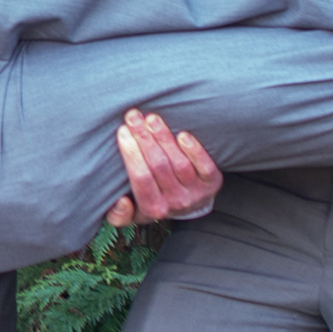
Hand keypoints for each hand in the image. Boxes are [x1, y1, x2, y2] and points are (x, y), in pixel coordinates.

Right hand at [101, 108, 222, 226]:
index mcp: (153, 209)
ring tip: (152, 118)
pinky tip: (182, 134)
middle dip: (143, 137)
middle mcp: (176, 203)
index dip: (131, 153)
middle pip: (158, 165)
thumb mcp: (133, 214)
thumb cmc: (154, 201)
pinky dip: (194, 149)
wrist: (188, 208)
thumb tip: (122, 202)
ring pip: (179, 162)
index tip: (122, 131)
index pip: (140, 178)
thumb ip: (119, 214)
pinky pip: (205, 166)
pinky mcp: (212, 183)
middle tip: (133, 116)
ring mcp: (196, 194)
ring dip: (164, 137)